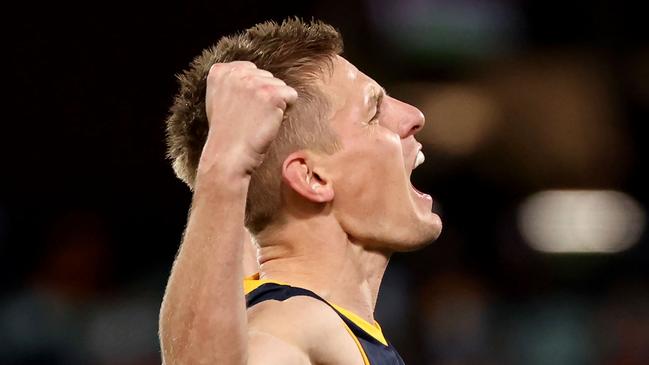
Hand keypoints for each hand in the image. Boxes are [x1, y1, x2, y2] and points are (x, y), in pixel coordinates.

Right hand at [200, 61, 297, 177]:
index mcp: (220, 71)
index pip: (252, 71)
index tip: (241, 110)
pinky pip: (292, 96)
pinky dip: (286, 112)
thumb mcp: (219, 100)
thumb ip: (233, 83)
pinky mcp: (272, 94)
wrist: (228, 156)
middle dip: (265, 98)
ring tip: (258, 122)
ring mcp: (254, 82)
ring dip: (276, 106)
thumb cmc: (227, 135)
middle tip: (250, 118)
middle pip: (268, 78)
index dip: (253, 93)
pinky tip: (269, 123)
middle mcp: (236, 72)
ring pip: (281, 87)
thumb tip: (254, 75)